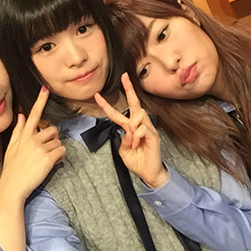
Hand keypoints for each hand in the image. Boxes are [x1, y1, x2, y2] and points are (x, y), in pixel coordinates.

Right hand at [0, 87, 65, 202]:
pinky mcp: (48, 158)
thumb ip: (18, 130)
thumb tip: (21, 115)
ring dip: (55, 150)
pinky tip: (51, 164)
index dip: (40, 101)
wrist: (11, 188)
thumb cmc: (12, 169)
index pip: (33, 114)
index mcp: (23, 135)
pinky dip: (59, 158)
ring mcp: (40, 148)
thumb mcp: (11, 148)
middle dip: (53, 140)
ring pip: (58, 142)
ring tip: (46, 160)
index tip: (45, 88)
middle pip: (53, 130)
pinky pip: (62, 152)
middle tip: (45, 152)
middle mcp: (32, 138)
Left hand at [94, 73, 168, 188]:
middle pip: (134, 103)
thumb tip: (126, 131)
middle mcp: (139, 125)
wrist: (149, 173)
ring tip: (133, 142)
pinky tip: (138, 143)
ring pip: (138, 116)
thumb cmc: (137, 161)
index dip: (107, 105)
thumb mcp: (123, 151)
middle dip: (129, 89)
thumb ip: (122, 140)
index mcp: (129, 128)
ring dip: (132, 127)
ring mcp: (148, 129)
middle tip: (124, 76)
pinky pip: (143, 128)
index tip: (97, 96)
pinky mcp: (154, 136)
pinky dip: (137, 136)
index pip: (117, 114)